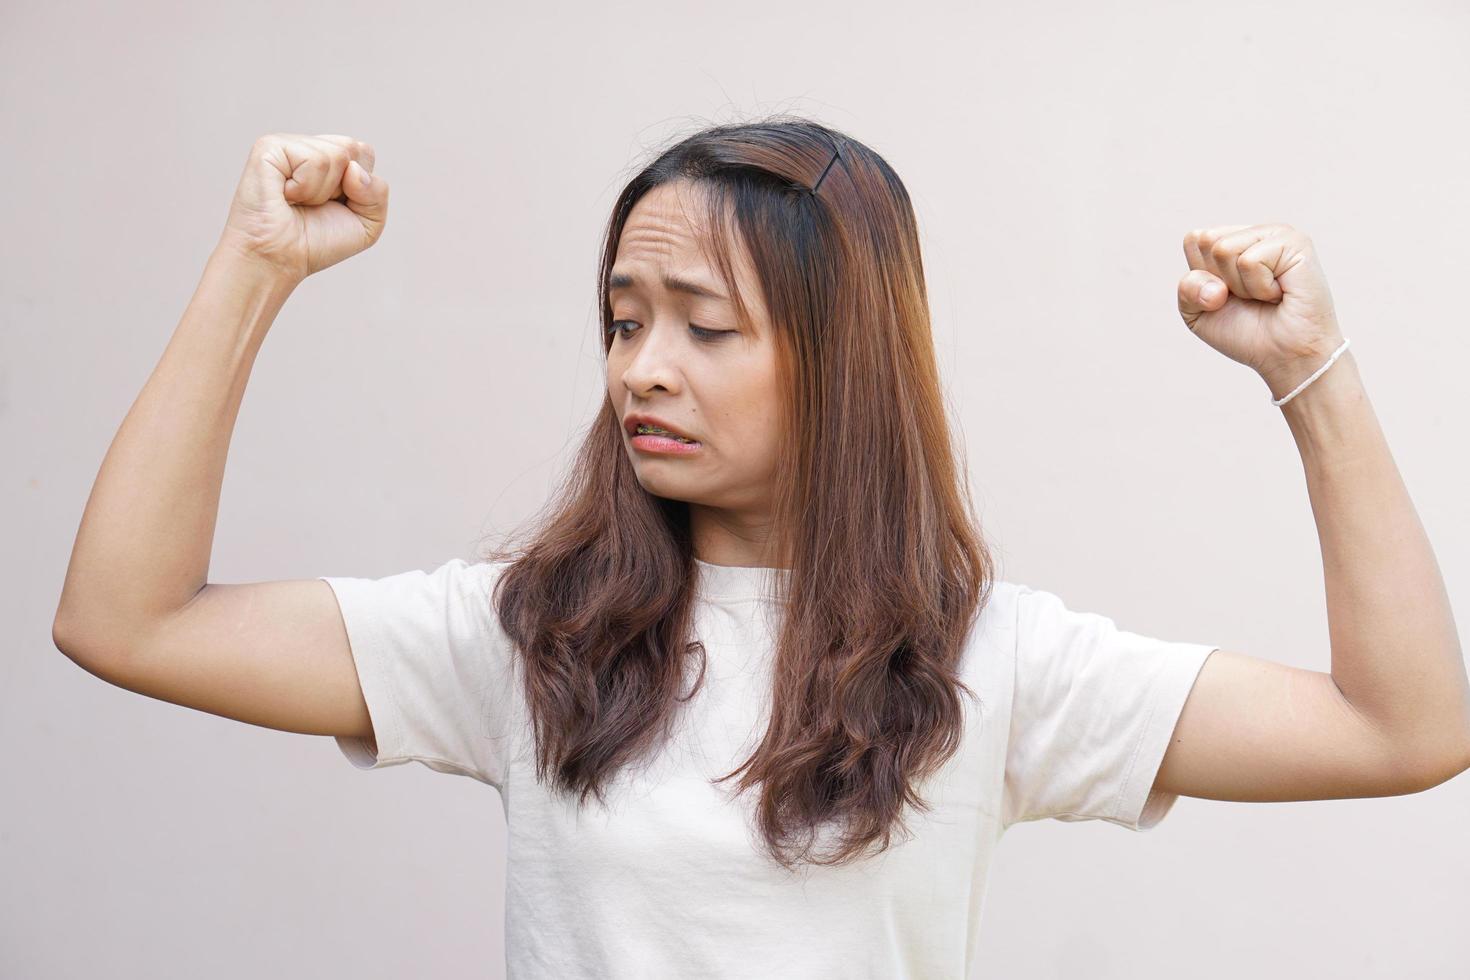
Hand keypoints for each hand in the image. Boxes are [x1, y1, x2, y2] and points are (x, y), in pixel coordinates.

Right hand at [216, 133, 388, 284]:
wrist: (279, 260)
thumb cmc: (315, 242)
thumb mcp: (367, 223)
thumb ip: (378, 192)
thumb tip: (352, 168)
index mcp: (329, 158)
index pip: (364, 152)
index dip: (360, 187)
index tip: (334, 205)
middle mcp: (307, 146)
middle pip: (353, 147)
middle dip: (344, 188)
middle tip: (314, 204)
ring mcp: (288, 144)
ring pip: (337, 155)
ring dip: (322, 192)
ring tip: (297, 202)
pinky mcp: (269, 147)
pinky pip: (314, 160)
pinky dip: (306, 188)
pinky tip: (285, 196)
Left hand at [1177, 224, 1344, 397]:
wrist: (1284, 356)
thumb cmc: (1247, 332)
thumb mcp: (1198, 313)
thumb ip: (1187, 289)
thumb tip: (1215, 286)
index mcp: (1233, 240)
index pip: (1194, 239)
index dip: (1201, 277)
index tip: (1227, 295)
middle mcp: (1256, 233)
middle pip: (1206, 240)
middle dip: (1219, 280)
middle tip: (1250, 297)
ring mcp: (1278, 234)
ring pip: (1224, 250)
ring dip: (1241, 286)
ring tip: (1266, 295)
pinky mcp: (1297, 243)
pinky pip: (1251, 261)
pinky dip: (1260, 288)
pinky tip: (1280, 294)